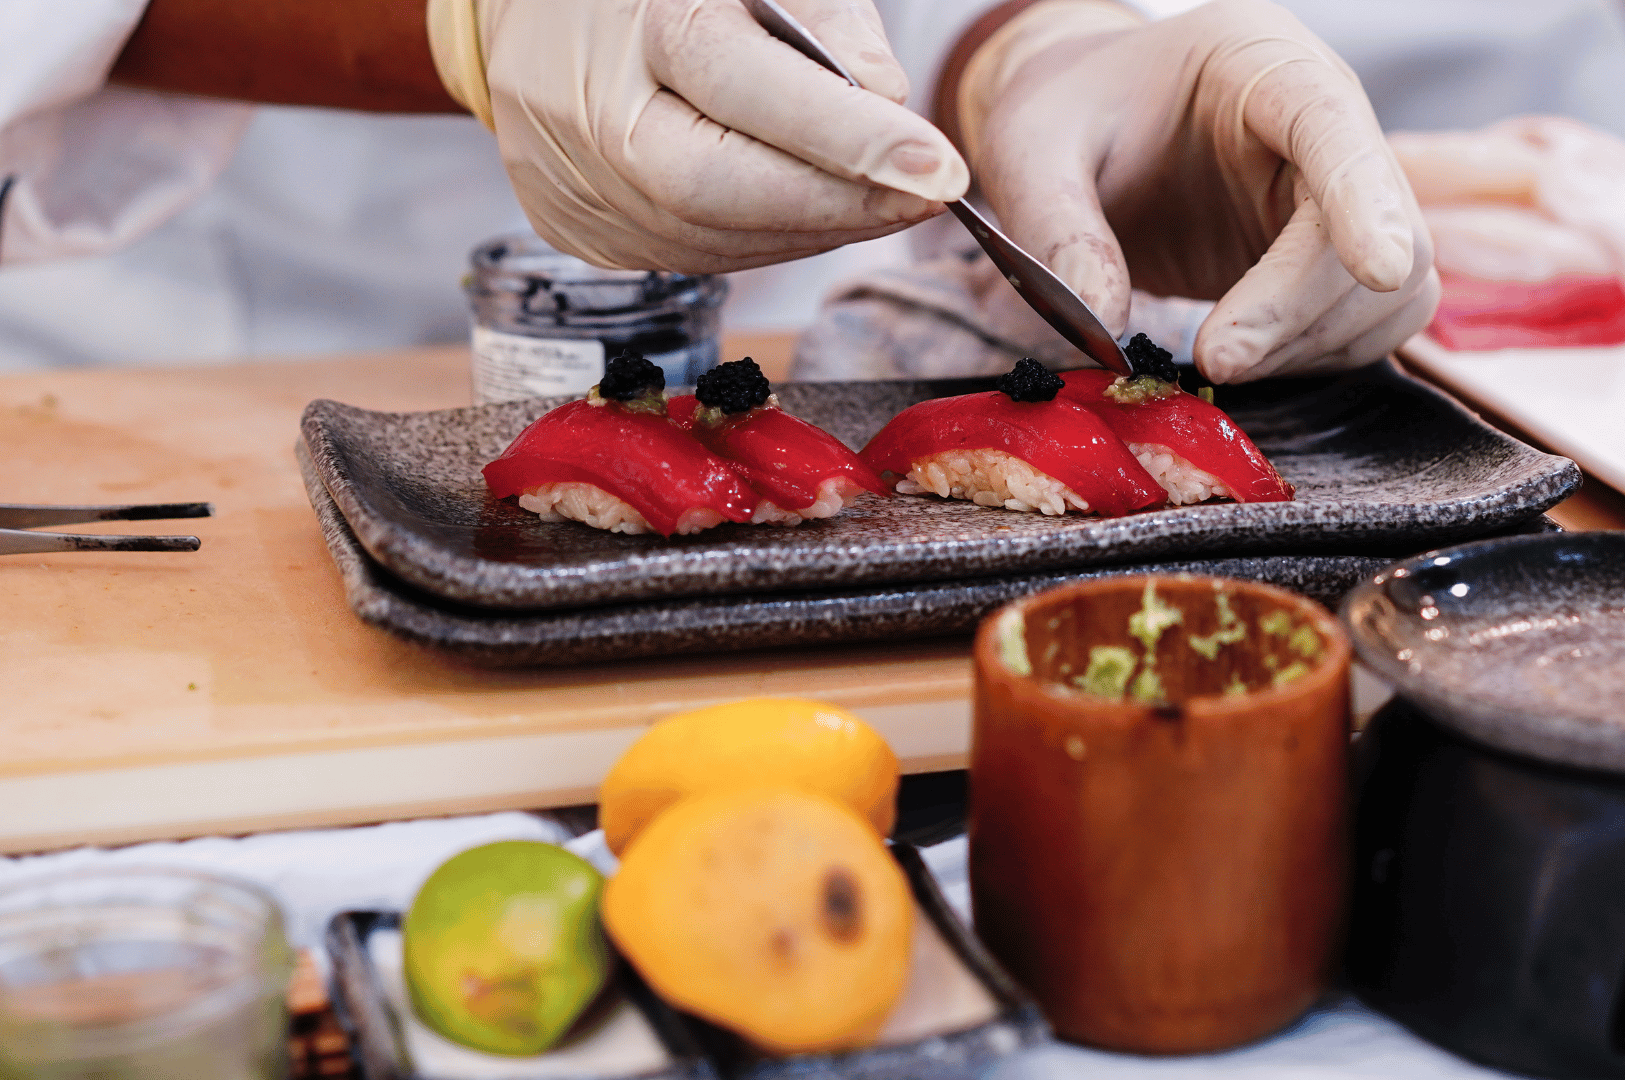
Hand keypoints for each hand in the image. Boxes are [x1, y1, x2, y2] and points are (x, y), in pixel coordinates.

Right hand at [429, 0, 967, 272]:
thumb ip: (826, 25)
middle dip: (841, 204)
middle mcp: (595, 118)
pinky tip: (808, 213)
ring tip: (879, 199)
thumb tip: (890, 116)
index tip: (938, 169)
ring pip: (719, 241)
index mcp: (636, 24)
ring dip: (815, 228)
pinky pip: (697, 256)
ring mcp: (579, 189)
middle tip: (929, 197)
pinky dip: (768, 241)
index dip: (849, 139)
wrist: (530, 15)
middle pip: (725, 192)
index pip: (751, 93)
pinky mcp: (582, 233)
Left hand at [956, 0, 1438, 381]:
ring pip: (1386, 290)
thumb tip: (1104, 324)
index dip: (1368, 198)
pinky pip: (1366, 324)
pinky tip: (1242, 361)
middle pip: (1374, 225)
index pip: (1336, 124)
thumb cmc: (1065, 115)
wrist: (1079, 130)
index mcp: (1259, 63)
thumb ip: (1058, 229)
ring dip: (1307, 344)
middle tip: (1216, 360)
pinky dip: (1311, 358)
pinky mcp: (1325, 261)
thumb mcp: (1031, 149)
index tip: (1379, 269)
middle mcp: (1323, 123)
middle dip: (1298, 309)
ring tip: (1214, 362)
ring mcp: (1334, 195)